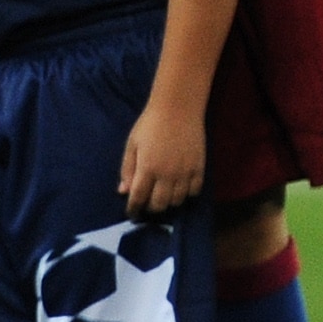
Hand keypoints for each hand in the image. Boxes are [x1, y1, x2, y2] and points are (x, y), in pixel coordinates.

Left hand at [121, 103, 204, 217]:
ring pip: (177, 201)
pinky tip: (181, 189)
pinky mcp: (199, 167)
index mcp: (147, 168)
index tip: (132, 214)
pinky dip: (187, 194)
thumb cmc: (150, 124)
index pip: (138, 198)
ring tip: (164, 196)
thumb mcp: (132, 144)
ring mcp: (185, 172)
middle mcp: (166, 174)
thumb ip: (127, 169)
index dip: (134, 209)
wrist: (178, 107)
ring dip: (168, 202)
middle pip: (159, 204)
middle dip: (151, 208)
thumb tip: (123, 192)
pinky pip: (195, 191)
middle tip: (148, 204)